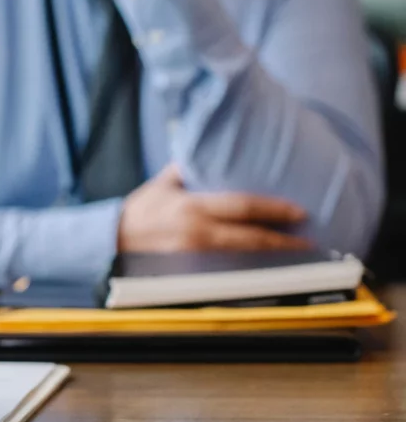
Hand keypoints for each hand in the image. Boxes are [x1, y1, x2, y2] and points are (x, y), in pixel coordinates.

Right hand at [118, 165, 311, 252]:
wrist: (113, 240)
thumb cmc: (140, 210)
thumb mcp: (163, 183)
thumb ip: (189, 168)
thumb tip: (213, 150)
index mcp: (192, 206)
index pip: (242, 206)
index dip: (273, 209)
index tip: (299, 211)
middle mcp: (196, 232)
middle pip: (249, 238)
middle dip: (283, 241)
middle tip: (309, 240)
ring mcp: (194, 256)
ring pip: (243, 258)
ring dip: (271, 257)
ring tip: (296, 255)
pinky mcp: (190, 271)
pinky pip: (227, 270)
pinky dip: (250, 269)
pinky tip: (267, 268)